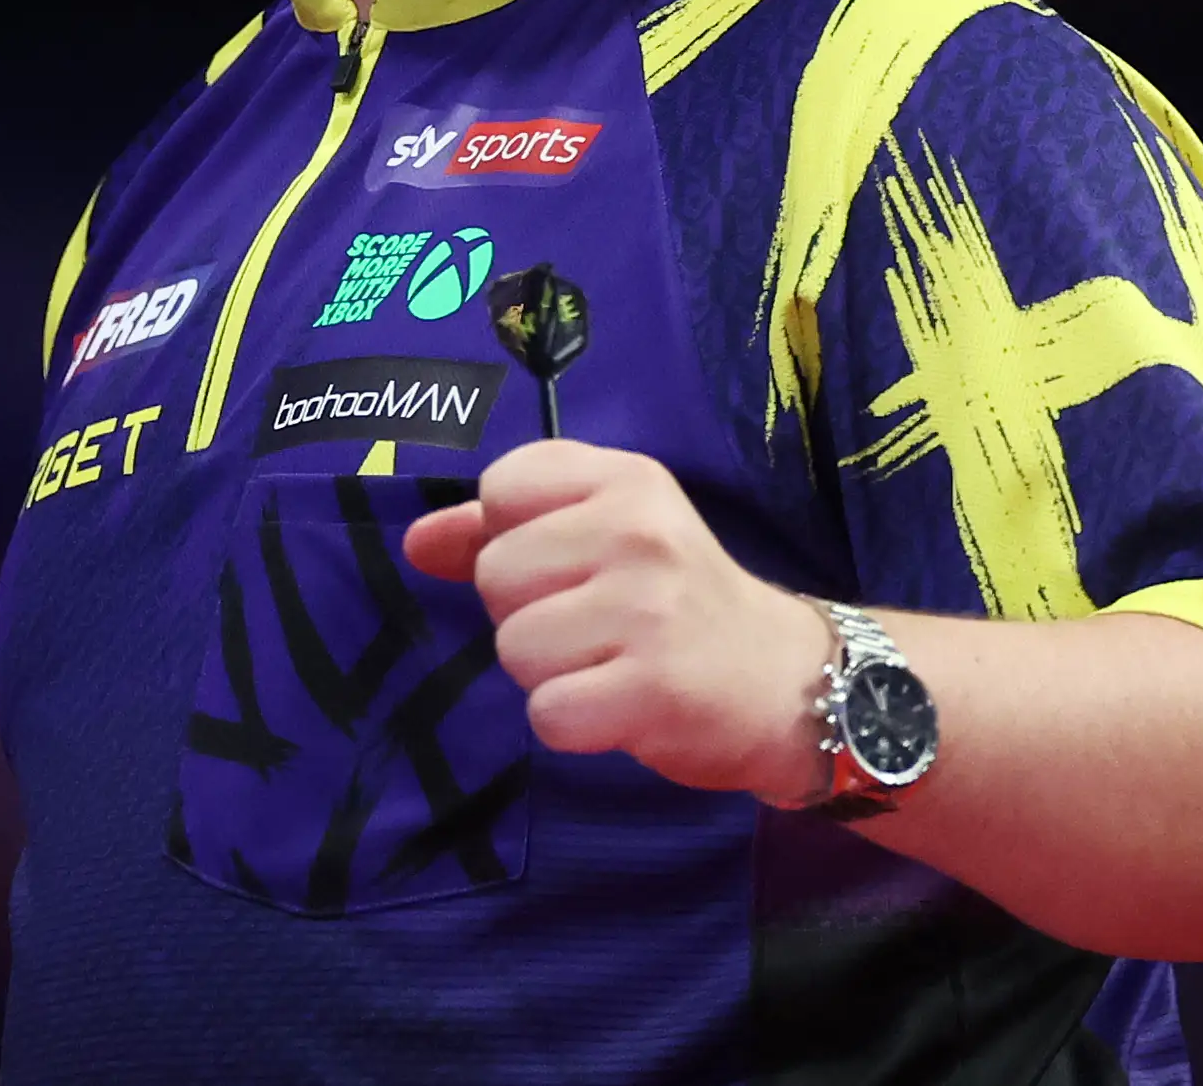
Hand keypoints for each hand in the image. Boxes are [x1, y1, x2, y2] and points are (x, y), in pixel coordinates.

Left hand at [404, 438, 832, 802]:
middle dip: (528, 613)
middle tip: (596, 626)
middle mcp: (638, 530)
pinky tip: (618, 708)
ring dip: (550, 674)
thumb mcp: (606, 538)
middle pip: (495, 576)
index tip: (570, 564)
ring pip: (513, 648)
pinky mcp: (653, 687)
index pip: (502, 486)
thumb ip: (505, 530)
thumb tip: (416, 541)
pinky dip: (571, 723)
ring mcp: (648, 608)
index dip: (514, 537)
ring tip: (609, 665)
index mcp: (627, 479)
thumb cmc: (678, 603)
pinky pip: (547, 711)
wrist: (786, 681)